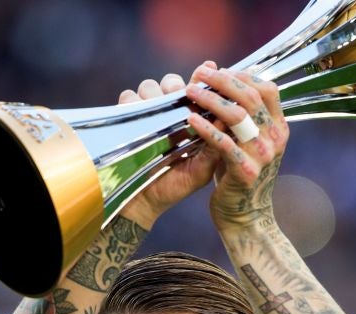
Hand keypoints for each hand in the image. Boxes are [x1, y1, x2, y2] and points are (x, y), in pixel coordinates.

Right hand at [117, 62, 221, 229]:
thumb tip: (230, 118)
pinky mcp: (125, 118)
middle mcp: (167, 113)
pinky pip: (128, 97)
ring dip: (153, 96)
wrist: (143, 203)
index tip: (208, 69)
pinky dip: (133, 103)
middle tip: (180, 102)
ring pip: (148, 86)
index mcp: (190, 120)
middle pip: (171, 81)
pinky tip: (140, 121)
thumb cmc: (174, 187)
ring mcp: (146, 114)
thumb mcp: (201, 169)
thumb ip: (215, 146)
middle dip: (175, 87)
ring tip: (159, 117)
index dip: (203, 78)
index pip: (197, 90)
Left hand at [183, 67, 288, 229]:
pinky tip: (190, 119)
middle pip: (251, 97)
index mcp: (279, 128)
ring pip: (238, 117)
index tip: (217, 70)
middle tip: (198, 74)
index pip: (267, 89)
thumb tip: (228, 82)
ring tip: (190, 92)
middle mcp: (276, 139)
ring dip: (211, 100)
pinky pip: (224, 144)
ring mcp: (263, 156)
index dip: (242, 75)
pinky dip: (206, 128)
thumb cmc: (240, 173)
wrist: (245, 216)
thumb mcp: (250, 142)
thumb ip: (245, 117)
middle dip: (222, 81)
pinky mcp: (245, 172)